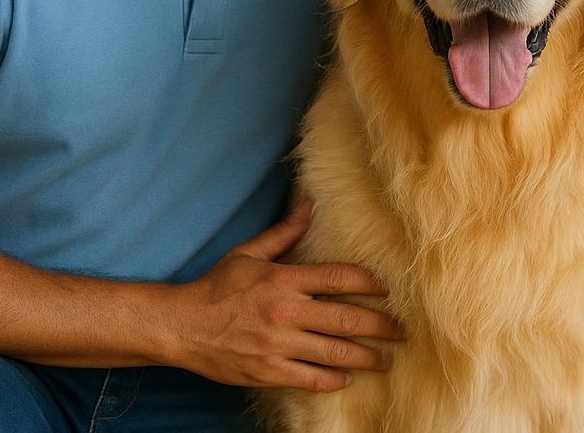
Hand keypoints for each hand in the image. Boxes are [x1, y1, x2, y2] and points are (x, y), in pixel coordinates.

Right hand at [167, 201, 402, 390]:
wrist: (181, 327)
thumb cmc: (217, 287)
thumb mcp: (249, 253)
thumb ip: (284, 233)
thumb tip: (309, 205)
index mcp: (284, 280)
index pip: (339, 279)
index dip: (370, 284)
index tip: (387, 290)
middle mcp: (286, 313)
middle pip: (347, 319)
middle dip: (380, 327)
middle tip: (401, 331)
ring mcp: (278, 346)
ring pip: (335, 353)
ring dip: (367, 357)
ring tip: (385, 359)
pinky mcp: (269, 372)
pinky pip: (311, 379)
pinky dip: (334, 379)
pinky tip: (347, 377)